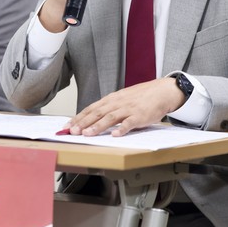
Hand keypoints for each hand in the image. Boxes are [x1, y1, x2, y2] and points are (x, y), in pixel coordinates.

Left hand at [62, 78, 185, 136]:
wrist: (160, 91)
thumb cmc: (140, 97)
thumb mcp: (121, 99)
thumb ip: (108, 108)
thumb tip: (91, 118)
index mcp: (110, 99)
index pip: (90, 108)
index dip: (78, 117)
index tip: (67, 126)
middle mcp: (117, 103)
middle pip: (97, 113)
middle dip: (83, 123)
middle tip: (72, 131)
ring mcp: (128, 109)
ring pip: (110, 117)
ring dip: (98, 126)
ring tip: (87, 134)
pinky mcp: (140, 115)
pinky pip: (130, 123)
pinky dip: (122, 129)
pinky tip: (116, 135)